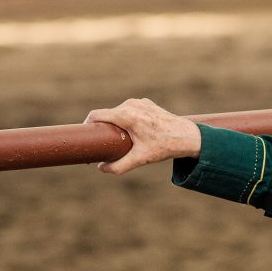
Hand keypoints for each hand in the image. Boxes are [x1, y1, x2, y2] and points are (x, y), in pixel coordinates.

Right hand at [84, 98, 201, 174]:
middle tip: (102, 145)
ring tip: (117, 141)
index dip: (86, 126)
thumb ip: (119, 166)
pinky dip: (125, 120)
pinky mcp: (145, 103)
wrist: (187, 136)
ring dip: (115, 125)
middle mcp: (131, 104)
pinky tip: (130, 133)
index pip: (96, 115)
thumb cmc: (164, 146)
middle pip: (107, 115)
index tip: (84, 138)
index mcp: (126, 115)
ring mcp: (139, 102)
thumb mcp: (140, 159)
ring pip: (117, 113)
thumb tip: (101, 168)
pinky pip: (128, 111)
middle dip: (102, 129)